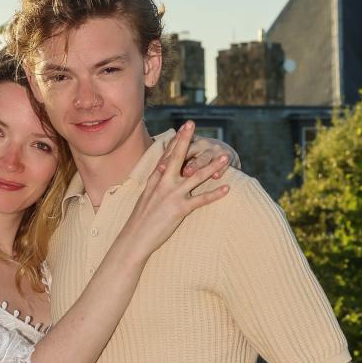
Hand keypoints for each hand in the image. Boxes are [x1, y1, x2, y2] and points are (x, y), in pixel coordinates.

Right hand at [119, 121, 228, 258]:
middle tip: (194, 124)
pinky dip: (215, 194)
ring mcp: (172, 195)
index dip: (177, 140)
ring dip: (213, 166)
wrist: (134, 238)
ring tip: (226, 157)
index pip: (167, 155)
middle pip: (177, 157)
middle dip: (186, 140)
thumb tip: (162, 174)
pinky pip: (201, 199)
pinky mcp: (179, 209)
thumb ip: (156, 183)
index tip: (185, 127)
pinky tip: (227, 188)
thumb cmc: (141, 220)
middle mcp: (163, 183)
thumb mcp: (146, 197)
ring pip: (196, 176)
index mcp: (155, 179)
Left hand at [162, 130, 240, 178]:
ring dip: (196, 165)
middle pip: (188, 151)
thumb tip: (159, 167)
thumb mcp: (190, 155)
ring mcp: (215, 150)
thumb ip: (176, 159)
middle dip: (176, 159)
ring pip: (204, 158)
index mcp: (190, 143)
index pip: (177, 150)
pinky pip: (223, 165)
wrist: (226, 152)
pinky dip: (220, 171)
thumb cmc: (201, 157)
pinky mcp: (228, 157)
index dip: (168, 159)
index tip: (159, 169)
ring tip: (188, 173)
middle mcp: (202, 144)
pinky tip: (216, 177)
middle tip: (168, 169)